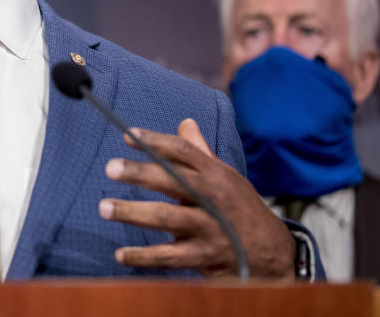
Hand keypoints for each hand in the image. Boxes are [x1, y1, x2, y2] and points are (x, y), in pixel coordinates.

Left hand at [98, 118, 294, 277]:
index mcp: (215, 174)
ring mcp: (210, 228)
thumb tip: (185, 122)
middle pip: (172, 180)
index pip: (183, 151)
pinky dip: (144, 256)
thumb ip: (200, 153)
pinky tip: (121, 254)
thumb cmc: (240, 209)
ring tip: (104, 207)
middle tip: (110, 168)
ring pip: (167, 218)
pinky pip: (170, 257)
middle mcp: (213, 198)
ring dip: (133, 213)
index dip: (155, 141)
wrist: (275, 254)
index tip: (126, 135)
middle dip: (140, 173)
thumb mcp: (226, 178)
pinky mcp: (207, 257)